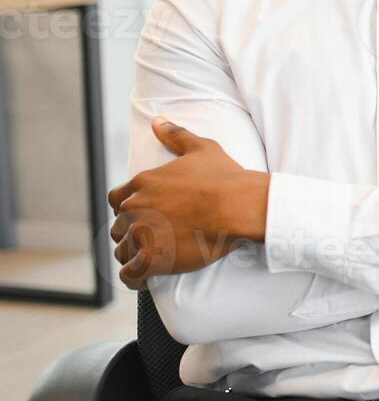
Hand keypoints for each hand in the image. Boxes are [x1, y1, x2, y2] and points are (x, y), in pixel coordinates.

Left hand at [106, 117, 269, 289]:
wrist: (239, 205)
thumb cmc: (225, 177)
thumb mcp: (201, 148)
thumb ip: (176, 135)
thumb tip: (157, 121)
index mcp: (143, 183)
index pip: (117, 200)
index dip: (129, 209)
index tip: (144, 216)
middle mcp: (135, 207)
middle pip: (119, 226)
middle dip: (131, 234)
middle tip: (152, 240)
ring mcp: (142, 234)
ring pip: (122, 251)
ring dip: (133, 257)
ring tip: (149, 262)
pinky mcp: (152, 258)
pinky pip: (131, 274)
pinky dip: (134, 279)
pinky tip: (144, 280)